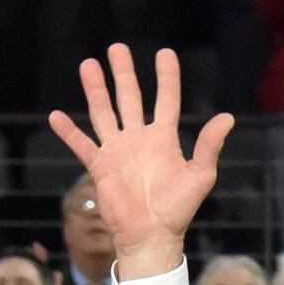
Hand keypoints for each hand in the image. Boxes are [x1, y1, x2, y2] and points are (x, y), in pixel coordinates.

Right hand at [49, 46, 232, 279]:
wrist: (151, 236)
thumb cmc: (178, 210)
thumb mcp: (201, 176)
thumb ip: (209, 146)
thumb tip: (228, 117)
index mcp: (164, 138)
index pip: (166, 99)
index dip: (166, 77)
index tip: (164, 53)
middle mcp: (138, 139)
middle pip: (129, 97)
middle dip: (123, 73)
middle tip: (117, 48)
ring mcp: (117, 151)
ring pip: (103, 112)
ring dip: (96, 89)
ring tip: (88, 65)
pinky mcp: (100, 166)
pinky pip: (82, 144)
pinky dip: (68, 131)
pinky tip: (55, 116)